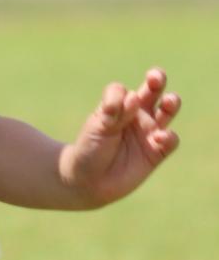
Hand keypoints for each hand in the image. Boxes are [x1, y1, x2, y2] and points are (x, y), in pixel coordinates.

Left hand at [59, 68, 180, 205]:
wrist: (88, 181)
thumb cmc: (89, 149)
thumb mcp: (97, 128)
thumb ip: (114, 112)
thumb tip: (134, 97)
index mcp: (119, 106)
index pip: (125, 92)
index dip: (120, 96)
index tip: (112, 109)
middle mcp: (137, 115)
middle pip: (153, 90)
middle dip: (157, 79)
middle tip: (155, 78)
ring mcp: (148, 132)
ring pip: (167, 110)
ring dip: (171, 103)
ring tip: (169, 102)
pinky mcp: (156, 152)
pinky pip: (170, 140)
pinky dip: (170, 137)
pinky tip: (160, 137)